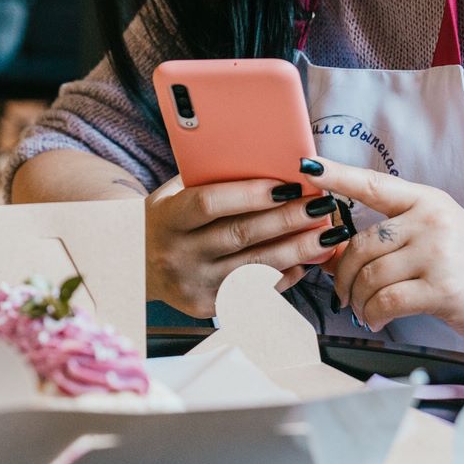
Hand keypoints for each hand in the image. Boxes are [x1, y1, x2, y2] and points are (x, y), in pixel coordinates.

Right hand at [144, 174, 339, 317]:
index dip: (250, 194)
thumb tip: (266, 157)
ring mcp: (193, 285)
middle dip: (287, 220)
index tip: (287, 184)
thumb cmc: (167, 217)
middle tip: (321, 206)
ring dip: (296, 251)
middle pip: (240, 236)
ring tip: (327, 235)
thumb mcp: (175, 191)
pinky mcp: (208, 307)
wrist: (135, 264)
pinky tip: (308, 260)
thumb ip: (211, 177)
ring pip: (254, 267)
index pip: (209, 204)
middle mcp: (178, 255)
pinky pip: (254, 291)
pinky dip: (285, 275)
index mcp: (168, 218)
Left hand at [305, 158, 463, 344]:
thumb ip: (396, 234)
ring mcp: (437, 254)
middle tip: (342, 292)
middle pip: (360, 244)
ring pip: (369, 276)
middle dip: (341, 274)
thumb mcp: (439, 232)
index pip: (373, 184)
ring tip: (363, 310)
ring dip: (357, 300)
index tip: (307, 167)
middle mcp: (430, 221)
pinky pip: (385, 301)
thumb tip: (337, 250)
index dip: (337, 175)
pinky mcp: (441, 288)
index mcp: (427, 201)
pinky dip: (372, 315)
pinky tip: (377, 320)